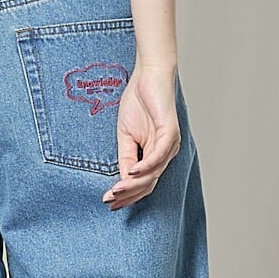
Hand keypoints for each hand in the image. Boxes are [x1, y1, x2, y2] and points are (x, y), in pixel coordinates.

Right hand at [104, 63, 179, 207]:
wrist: (149, 75)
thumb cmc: (138, 102)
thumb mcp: (125, 135)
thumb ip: (125, 157)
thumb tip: (121, 179)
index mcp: (156, 155)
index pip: (143, 183)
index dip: (126, 195)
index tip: (108, 202)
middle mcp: (165, 153)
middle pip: (149, 184)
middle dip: (128, 195)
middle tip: (109, 202)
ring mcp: (170, 144)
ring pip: (153, 173)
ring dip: (134, 184)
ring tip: (116, 191)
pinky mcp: (170, 132)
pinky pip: (158, 155)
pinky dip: (145, 166)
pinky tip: (131, 172)